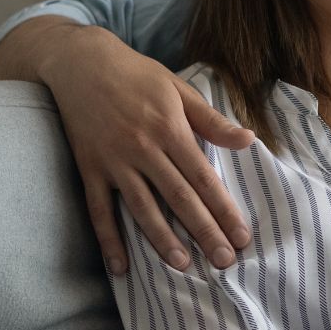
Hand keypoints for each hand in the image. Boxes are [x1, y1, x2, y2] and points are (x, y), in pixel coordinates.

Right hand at [0, 18, 254, 273]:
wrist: (81, 62)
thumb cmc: (137, 74)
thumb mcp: (179, 89)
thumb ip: (212, 121)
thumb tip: (249, 140)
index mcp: (170, 129)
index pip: (203, 177)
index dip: (224, 208)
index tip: (242, 235)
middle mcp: (143, 149)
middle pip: (179, 197)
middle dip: (203, 231)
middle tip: (224, 261)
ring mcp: (114, 161)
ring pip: (142, 208)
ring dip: (162, 240)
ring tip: (182, 266)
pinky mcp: (89, 169)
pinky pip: (99, 211)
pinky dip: (109, 240)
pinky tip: (121, 268)